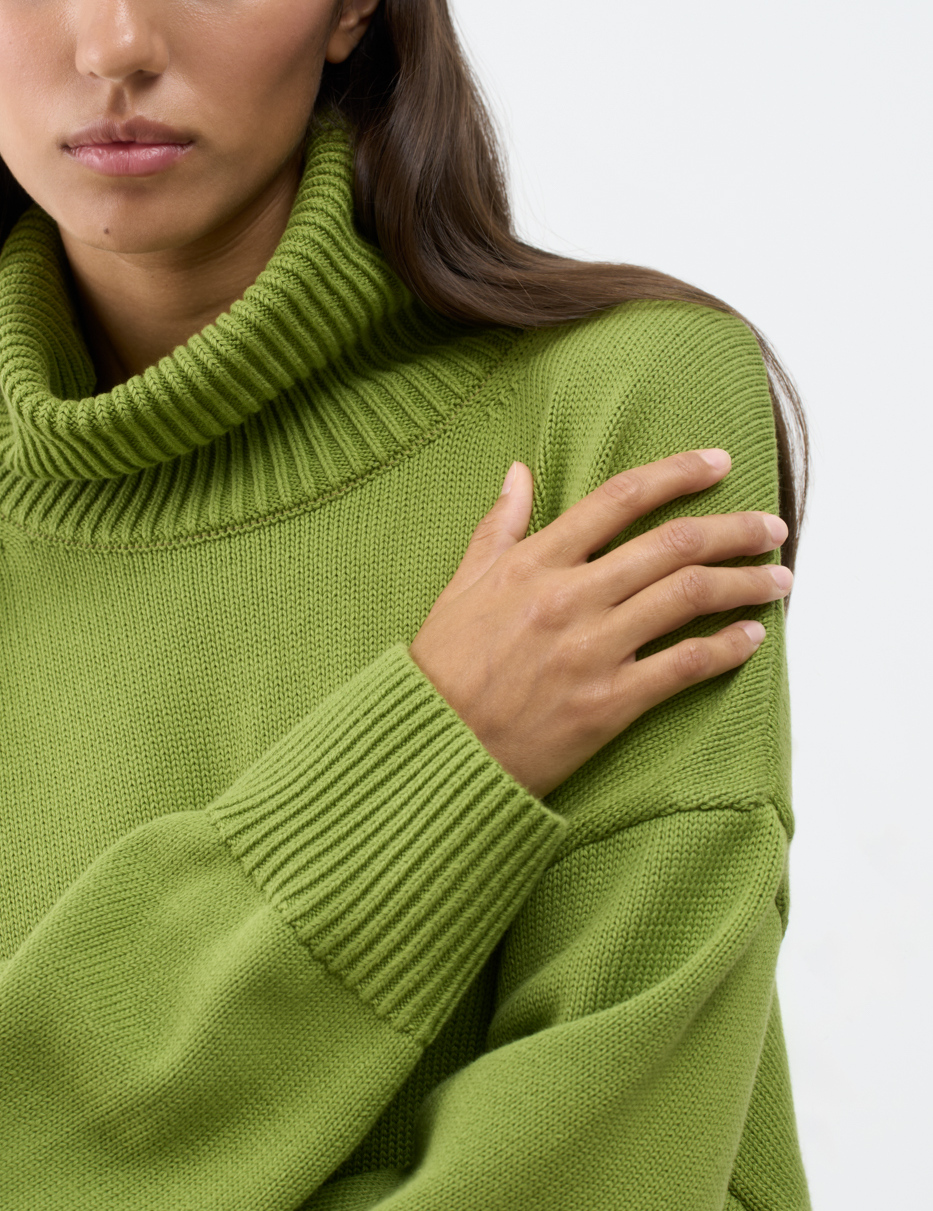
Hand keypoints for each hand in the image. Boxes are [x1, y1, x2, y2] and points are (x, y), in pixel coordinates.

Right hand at [408, 449, 790, 798]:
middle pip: (672, 544)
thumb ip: (498, 526)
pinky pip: (684, 665)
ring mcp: (592, 650)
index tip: (718, 463)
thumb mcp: (461, 584)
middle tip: (771, 526)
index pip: (619, 499)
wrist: (433, 747)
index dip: (678, 473)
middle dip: (734, 530)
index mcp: (534, 562)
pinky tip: (752, 637)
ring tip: (777, 578)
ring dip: (743, 583)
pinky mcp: (608, 702)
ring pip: (688, 597)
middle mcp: (569, 597)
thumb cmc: (444, 668)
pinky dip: (726, 647)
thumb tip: (518, 471)